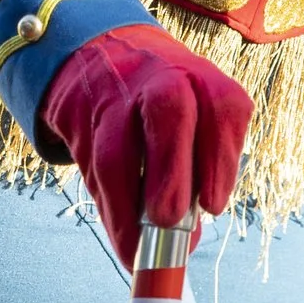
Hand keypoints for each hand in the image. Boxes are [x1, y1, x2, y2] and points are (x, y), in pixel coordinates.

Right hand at [39, 23, 249, 266]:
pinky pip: (91, 165)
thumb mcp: (191, 118)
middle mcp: (162, 77)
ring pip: (117, 147)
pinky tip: (123, 238)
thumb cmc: (160, 102)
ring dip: (129, 205)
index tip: (213, 207)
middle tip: (170, 221)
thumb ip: (195, 172)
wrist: (99, 51)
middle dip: (171, 170)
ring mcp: (115, 94)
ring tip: (138, 251)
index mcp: (203, 77)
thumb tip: (188, 243)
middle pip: (170, 112)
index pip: (224, 106)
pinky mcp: (79, 113)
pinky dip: (109, 208)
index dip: (221, 157)